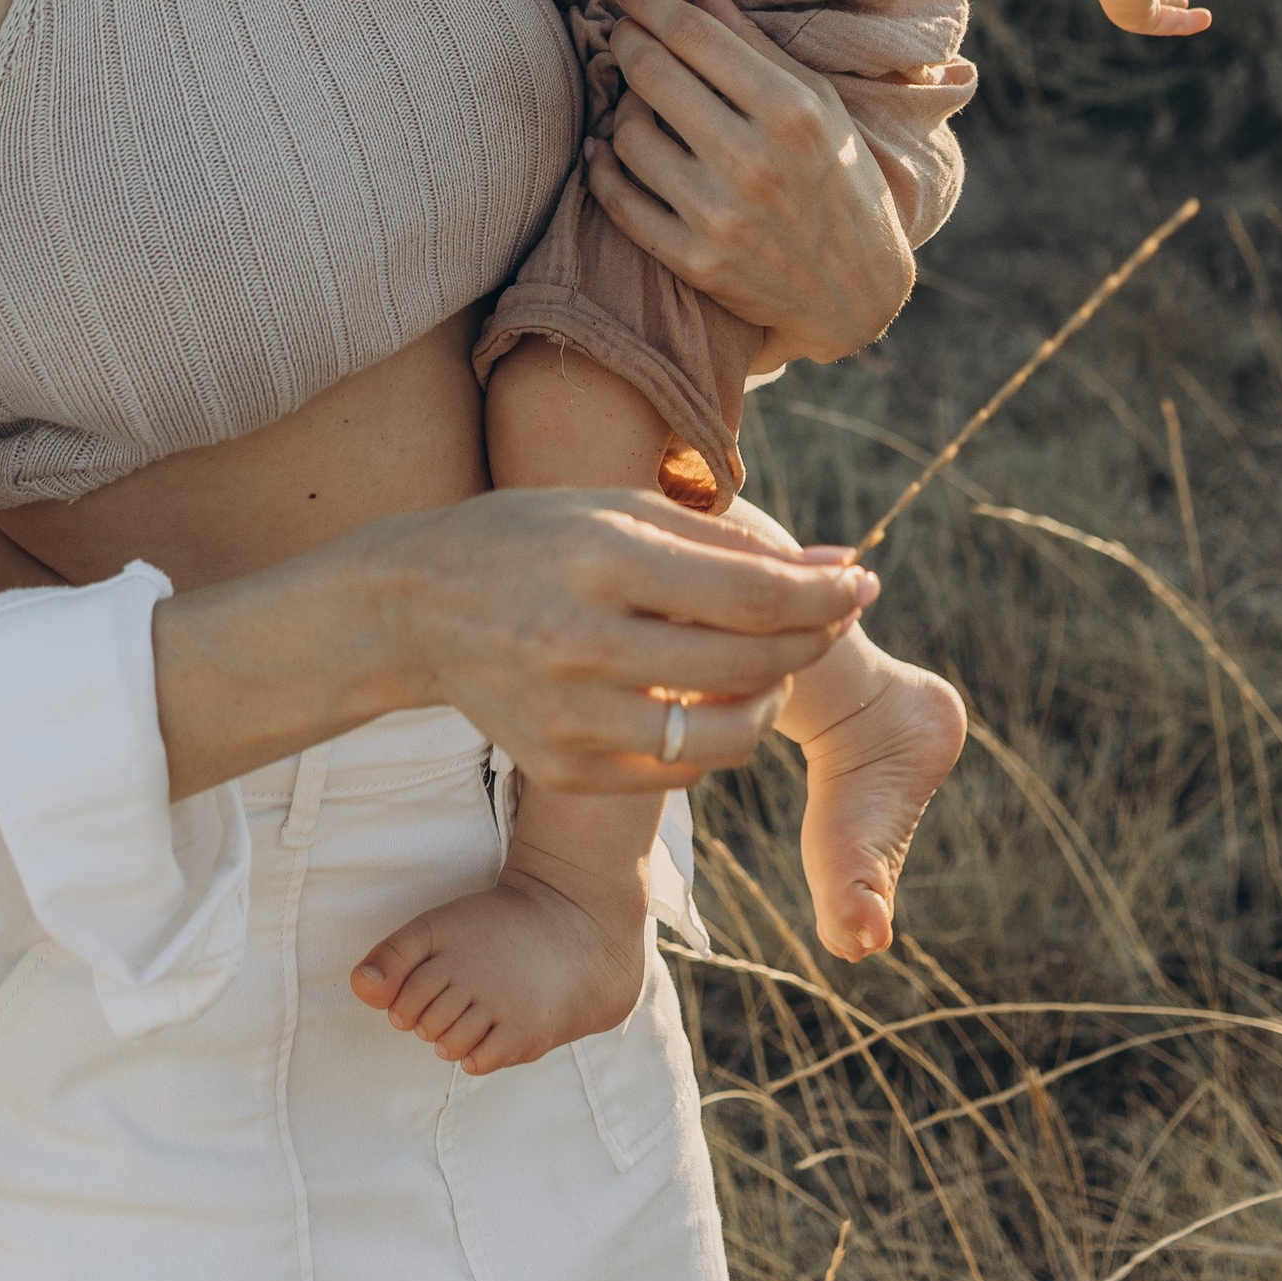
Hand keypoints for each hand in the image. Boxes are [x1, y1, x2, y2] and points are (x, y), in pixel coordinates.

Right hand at [392, 488, 875, 795]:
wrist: (418, 607)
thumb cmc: (534, 538)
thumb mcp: (619, 509)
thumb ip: (727, 542)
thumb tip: (835, 566)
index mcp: (600, 560)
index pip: (749, 593)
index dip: (823, 593)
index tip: (864, 580)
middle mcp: (583, 644)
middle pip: (747, 665)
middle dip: (814, 639)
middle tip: (835, 616)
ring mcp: (571, 718)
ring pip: (724, 735)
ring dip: (772, 698)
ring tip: (775, 661)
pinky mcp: (564, 770)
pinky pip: (678, 771)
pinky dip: (716, 736)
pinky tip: (715, 695)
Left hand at [586, 0, 914, 364]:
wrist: (858, 289)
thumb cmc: (841, 177)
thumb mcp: (816, 100)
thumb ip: (752, 39)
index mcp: (789, 109)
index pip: (693, 35)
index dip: (646, 1)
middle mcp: (752, 160)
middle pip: (652, 75)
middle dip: (626, 40)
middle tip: (622, 30)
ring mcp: (719, 216)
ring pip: (629, 134)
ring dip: (621, 104)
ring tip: (636, 95)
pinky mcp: (695, 262)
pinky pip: (620, 202)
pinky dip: (602, 168)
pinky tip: (604, 146)